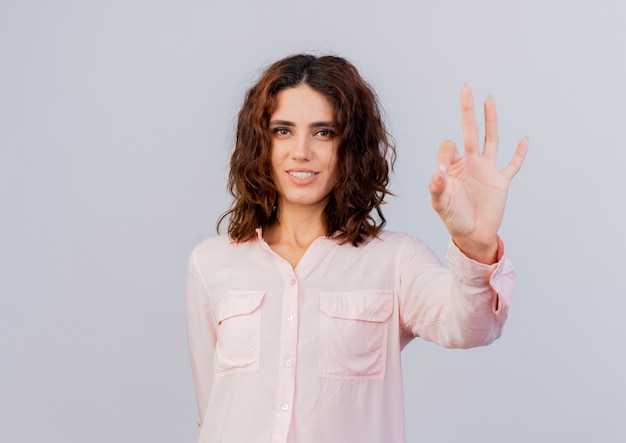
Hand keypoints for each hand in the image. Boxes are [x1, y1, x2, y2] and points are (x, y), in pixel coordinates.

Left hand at [429, 85, 527, 263]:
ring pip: (490, 139)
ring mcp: (486, 170)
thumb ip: (437, 187)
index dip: (445, 154)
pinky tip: (524, 139)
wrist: (472, 235)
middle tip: (465, 88)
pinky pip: (513, 165)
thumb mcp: (439, 203)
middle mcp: (470, 163)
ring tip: (489, 100)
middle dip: (468, 111)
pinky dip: (519, 154)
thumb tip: (439, 172)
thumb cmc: (453, 219)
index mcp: (453, 167)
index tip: (442, 172)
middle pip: (470, 131)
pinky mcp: (501, 181)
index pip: (449, 147)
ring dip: (491, 120)